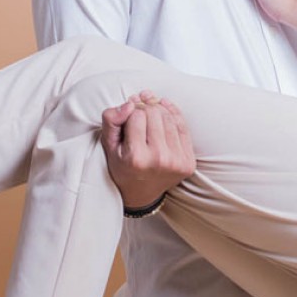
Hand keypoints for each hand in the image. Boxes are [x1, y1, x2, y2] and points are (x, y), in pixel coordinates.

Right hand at [100, 92, 195, 209]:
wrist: (140, 193)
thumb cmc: (122, 165)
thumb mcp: (108, 145)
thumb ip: (111, 120)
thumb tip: (130, 104)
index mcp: (136, 158)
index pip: (137, 115)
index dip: (131, 110)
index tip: (127, 116)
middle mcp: (159, 160)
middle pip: (155, 113)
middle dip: (145, 108)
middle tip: (138, 112)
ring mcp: (176, 162)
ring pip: (169, 117)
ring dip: (158, 111)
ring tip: (149, 114)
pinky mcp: (188, 162)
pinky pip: (183, 126)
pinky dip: (173, 115)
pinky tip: (163, 112)